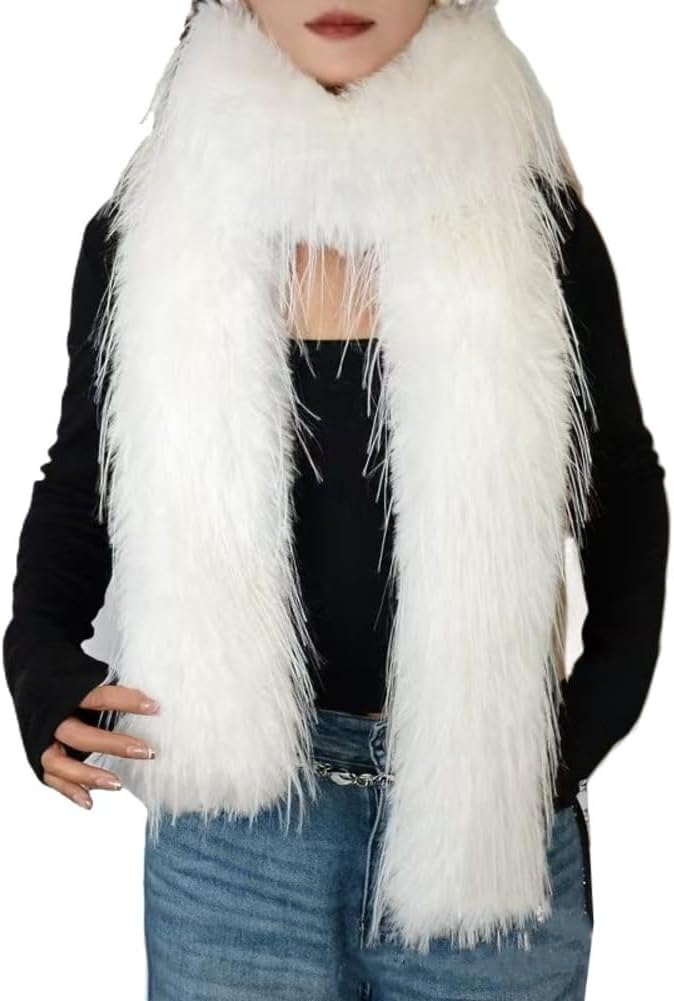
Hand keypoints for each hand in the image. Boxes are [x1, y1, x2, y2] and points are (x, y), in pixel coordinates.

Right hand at [41, 684, 159, 810]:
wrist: (31, 682)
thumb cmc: (66, 682)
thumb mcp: (85, 678)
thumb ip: (110, 690)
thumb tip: (149, 701)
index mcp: (65, 693)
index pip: (99, 697)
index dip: (127, 701)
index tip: (155, 708)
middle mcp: (51, 719)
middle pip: (80, 736)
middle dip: (114, 745)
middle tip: (146, 752)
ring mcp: (42, 740)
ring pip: (60, 764)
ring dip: (89, 776)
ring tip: (118, 784)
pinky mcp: (38, 756)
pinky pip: (52, 778)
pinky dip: (71, 791)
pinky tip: (90, 801)